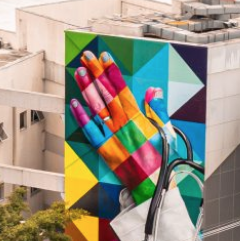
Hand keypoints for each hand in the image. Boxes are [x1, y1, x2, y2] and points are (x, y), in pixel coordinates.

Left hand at [69, 51, 173, 204]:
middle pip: (106, 93)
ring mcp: (111, 136)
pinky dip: (81, 116)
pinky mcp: (103, 149)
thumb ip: (157, 109)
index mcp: (138, 117)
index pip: (122, 88)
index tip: (105, 57)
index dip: (112, 72)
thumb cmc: (161, 157)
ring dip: (86, 89)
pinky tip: (74, 102)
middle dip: (96, 73)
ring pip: (95, 108)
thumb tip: (153, 91)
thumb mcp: (165, 130)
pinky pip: (89, 130)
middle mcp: (122, 124)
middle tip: (87, 57)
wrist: (152, 183)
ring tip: (80, 72)